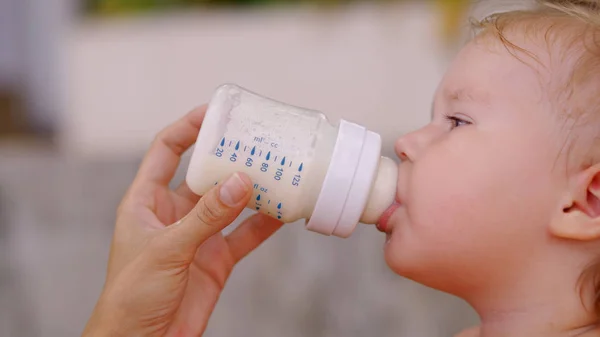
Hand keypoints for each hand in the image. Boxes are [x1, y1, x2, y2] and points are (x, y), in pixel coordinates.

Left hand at [83, 106, 282, 336]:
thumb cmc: (131, 295)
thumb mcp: (167, 249)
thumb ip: (206, 216)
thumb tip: (241, 181)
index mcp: (146, 200)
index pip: (167, 150)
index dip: (189, 128)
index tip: (218, 113)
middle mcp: (174, 213)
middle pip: (206, 173)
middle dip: (231, 157)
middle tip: (260, 141)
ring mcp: (198, 236)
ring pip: (230, 203)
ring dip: (252, 189)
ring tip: (280, 171)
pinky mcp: (216, 259)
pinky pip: (244, 235)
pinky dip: (263, 224)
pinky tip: (284, 212)